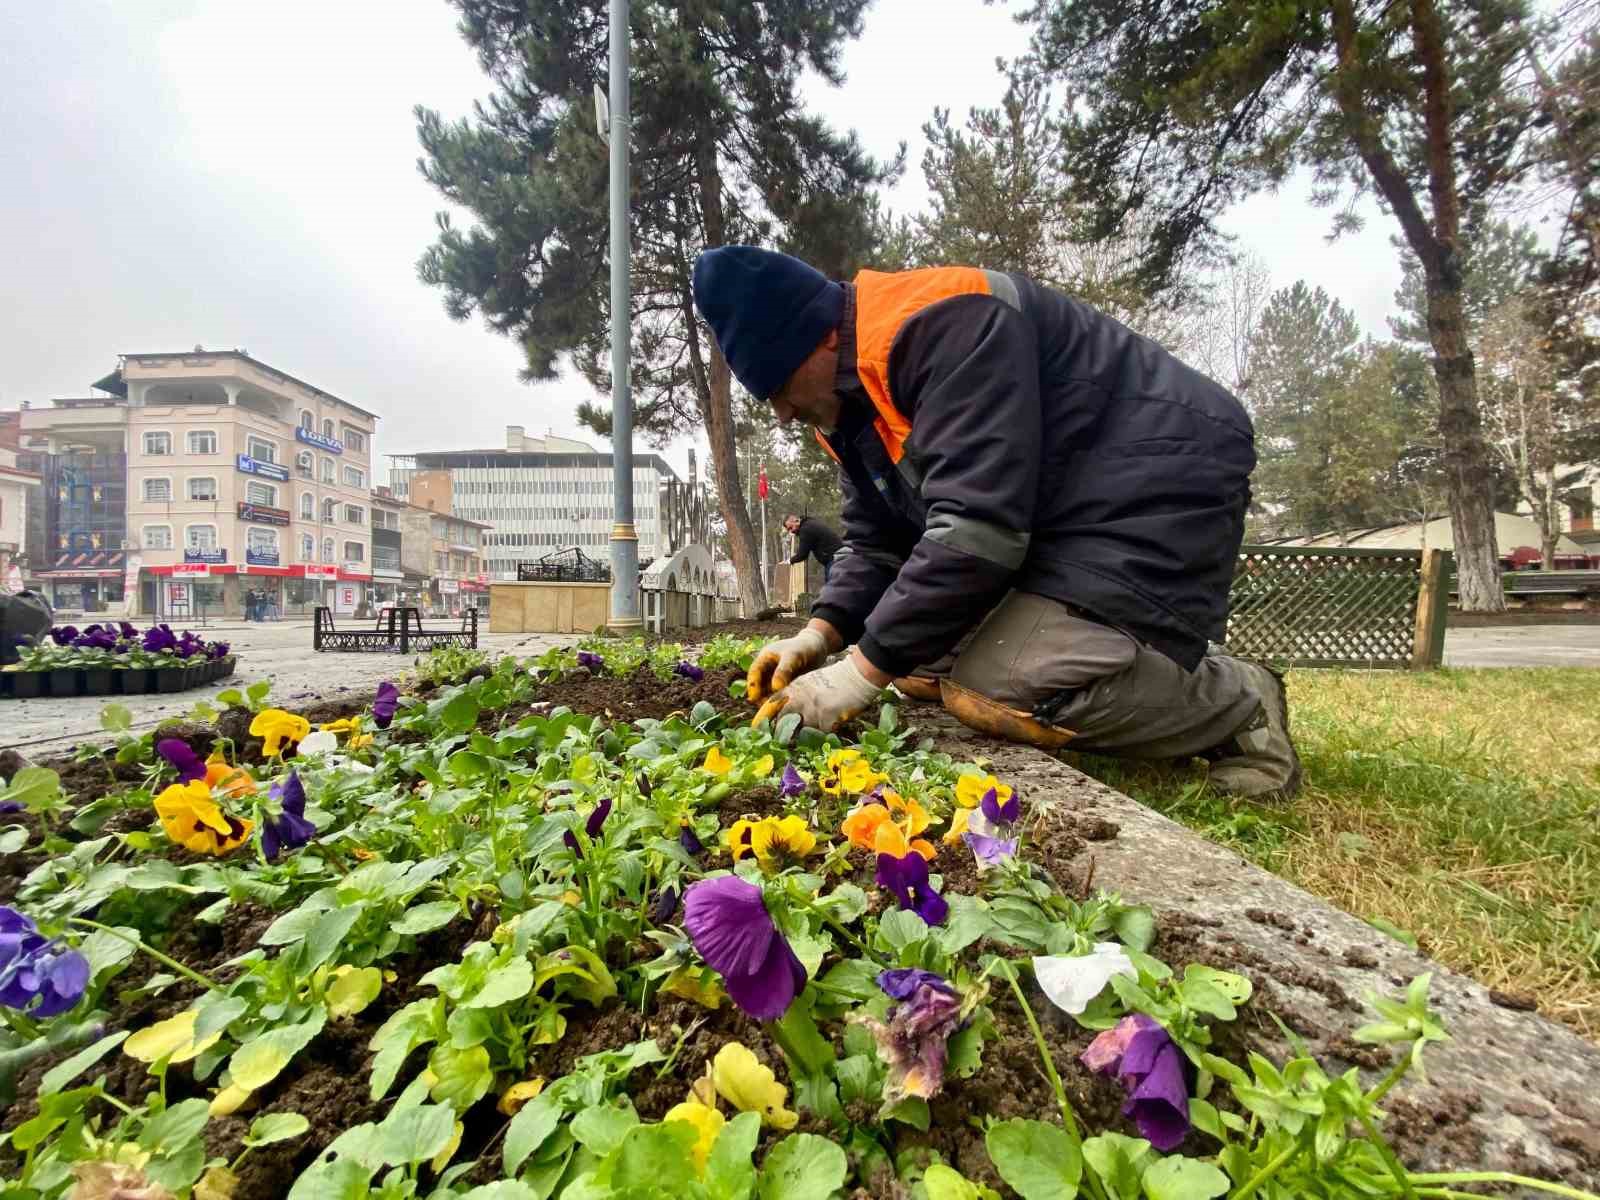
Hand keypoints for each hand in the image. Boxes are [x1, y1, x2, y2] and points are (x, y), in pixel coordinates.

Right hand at [745, 626, 829, 702]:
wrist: (819, 646)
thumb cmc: (804, 647)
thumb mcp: (793, 656)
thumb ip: (784, 670)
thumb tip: (775, 688)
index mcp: (765, 657)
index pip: (754, 673)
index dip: (753, 686)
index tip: (754, 698)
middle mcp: (769, 668)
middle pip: (760, 685)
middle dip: (762, 696)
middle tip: (767, 708)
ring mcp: (777, 676)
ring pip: (769, 691)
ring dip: (771, 700)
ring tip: (777, 710)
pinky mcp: (786, 684)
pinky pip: (780, 694)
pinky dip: (781, 700)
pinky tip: (785, 707)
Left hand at [752, 654, 882, 730]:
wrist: (856, 677)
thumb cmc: (833, 679)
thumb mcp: (809, 681)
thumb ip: (795, 695)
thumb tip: (784, 713)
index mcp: (794, 689)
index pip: (771, 705)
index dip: (762, 718)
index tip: (756, 728)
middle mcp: (800, 701)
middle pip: (782, 723)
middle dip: (778, 734)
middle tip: (776, 742)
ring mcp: (813, 713)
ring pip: (801, 733)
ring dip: (803, 736)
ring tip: (807, 735)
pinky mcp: (827, 723)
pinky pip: (820, 736)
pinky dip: (822, 735)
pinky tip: (828, 729)